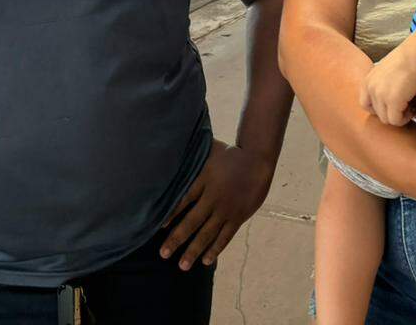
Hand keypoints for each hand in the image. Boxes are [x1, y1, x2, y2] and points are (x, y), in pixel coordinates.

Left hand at [160, 140, 273, 269]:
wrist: (257, 160)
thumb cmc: (231, 155)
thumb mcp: (209, 152)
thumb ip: (192, 157)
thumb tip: (172, 149)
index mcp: (203, 181)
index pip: (183, 200)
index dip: (170, 214)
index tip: (158, 227)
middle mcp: (213, 198)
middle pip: (192, 222)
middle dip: (176, 239)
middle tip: (163, 254)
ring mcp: (226, 210)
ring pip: (207, 234)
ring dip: (194, 250)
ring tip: (182, 265)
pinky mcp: (238, 217)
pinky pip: (225, 236)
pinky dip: (215, 249)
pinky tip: (205, 260)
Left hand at [361, 49, 415, 126]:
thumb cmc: (407, 59)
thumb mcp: (386, 70)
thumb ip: (382, 84)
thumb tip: (389, 98)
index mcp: (367, 81)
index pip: (365, 104)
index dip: (379, 108)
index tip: (393, 104)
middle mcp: (370, 88)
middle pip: (377, 114)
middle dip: (391, 112)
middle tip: (404, 106)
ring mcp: (380, 95)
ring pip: (386, 119)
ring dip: (399, 116)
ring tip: (410, 106)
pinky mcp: (393, 101)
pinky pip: (396, 120)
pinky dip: (405, 118)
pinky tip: (413, 107)